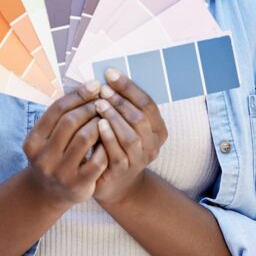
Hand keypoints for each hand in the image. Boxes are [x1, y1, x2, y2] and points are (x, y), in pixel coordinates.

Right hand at [22, 79, 108, 207]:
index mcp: (33, 141)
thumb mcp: (47, 139)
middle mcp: (43, 157)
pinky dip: (105, 146)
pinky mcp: (78, 184)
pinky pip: (97, 159)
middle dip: (90, 108)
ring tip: (106, 118)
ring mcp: (60, 172)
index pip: (57, 110)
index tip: (95, 85)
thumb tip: (88, 87)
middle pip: (70, 121)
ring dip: (99, 124)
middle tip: (104, 100)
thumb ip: (61, 117)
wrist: (47, 194)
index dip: (78, 95)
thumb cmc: (52, 157)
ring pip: (85, 138)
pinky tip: (109, 140)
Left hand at [92, 68, 167, 206]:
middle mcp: (153, 145)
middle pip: (141, 118)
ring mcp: (139, 160)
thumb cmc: (116, 146)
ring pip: (131, 136)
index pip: (148, 103)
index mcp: (158, 129)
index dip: (129, 87)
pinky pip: (118, 153)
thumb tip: (107, 75)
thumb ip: (122, 105)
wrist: (114, 183)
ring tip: (99, 104)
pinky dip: (108, 137)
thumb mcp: (124, 125)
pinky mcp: (124, 171)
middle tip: (103, 88)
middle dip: (121, 100)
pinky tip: (98, 125)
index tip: (110, 73)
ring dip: (114, 117)